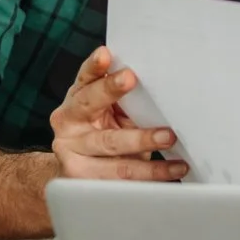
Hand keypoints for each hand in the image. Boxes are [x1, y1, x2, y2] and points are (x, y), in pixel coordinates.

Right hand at [50, 47, 187, 180]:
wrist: (74, 169)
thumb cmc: (99, 130)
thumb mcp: (106, 111)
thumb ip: (122, 99)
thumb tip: (162, 87)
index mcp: (74, 101)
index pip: (84, 81)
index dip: (94, 68)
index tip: (107, 56)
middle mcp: (67, 125)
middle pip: (98, 120)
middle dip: (126, 113)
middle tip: (163, 126)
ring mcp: (72, 156)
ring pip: (113, 155)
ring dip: (146, 152)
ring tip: (171, 143)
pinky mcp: (81, 183)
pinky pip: (121, 182)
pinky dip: (149, 177)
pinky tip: (172, 172)